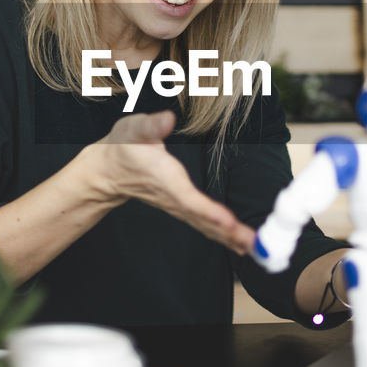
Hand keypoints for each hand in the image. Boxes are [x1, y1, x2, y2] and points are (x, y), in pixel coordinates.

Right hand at [91, 110, 255, 255]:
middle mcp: (174, 198)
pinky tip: (238, 244)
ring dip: (231, 238)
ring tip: (255, 248)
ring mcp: (178, 207)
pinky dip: (223, 235)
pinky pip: (204, 225)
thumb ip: (152, 125)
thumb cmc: (124, 147)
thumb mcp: (135, 129)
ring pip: (206, 226)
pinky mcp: (182, 208)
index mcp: (167, 180)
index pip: (190, 200)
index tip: (229, 223)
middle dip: (230, 233)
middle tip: (256, 244)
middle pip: (204, 220)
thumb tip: (168, 119)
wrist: (109, 170)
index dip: (210, 212)